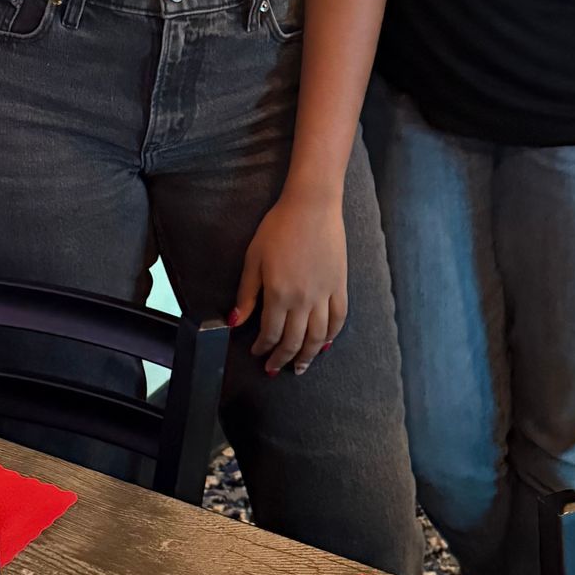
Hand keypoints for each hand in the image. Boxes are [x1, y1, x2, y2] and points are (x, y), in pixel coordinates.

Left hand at [230, 188, 348, 375]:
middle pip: (294, 341)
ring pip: (318, 337)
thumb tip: (235, 321)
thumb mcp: (253, 259)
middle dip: (282, 358)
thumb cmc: (278, 228)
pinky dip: (331, 335)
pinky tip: (325, 344)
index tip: (257, 352)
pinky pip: (338, 318)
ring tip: (301, 367)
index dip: (262, 347)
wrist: (311, 206)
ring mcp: (324, 294)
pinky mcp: (339, 286)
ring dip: (308, 356)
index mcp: (278, 294)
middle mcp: (303, 300)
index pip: (270, 333)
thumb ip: (246, 294)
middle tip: (275, 368)